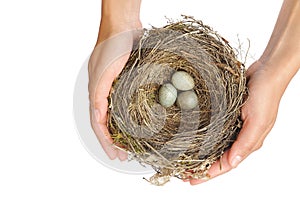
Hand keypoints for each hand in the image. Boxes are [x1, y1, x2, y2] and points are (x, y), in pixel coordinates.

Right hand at [88, 19, 141, 160]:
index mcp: (96, 92)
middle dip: (112, 142)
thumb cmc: (112, 45)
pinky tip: (133, 124)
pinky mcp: (123, 83)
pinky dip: (126, 119)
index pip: (98, 124)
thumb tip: (97, 116)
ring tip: (127, 146)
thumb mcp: (104, 71)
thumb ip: (99, 93)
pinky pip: (123, 106)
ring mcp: (114, 89)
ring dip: (119, 133)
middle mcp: (104, 93)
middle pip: (106, 124)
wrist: (122, 26)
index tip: (114, 154)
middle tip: (121, 156)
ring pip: (114, 117)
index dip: (106, 141)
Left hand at [190, 60, 282, 184]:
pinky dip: (203, 137)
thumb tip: (232, 162)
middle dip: (201, 167)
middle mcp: (238, 136)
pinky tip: (192, 139)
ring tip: (184, 161)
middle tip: (183, 174)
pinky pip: (213, 131)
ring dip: (200, 154)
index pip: (225, 164)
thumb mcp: (258, 121)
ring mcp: (232, 126)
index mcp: (248, 142)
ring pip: (214, 145)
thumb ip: (246, 143)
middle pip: (217, 157)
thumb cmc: (266, 95)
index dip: (209, 174)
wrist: (265, 71)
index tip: (192, 180)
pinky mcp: (227, 115)